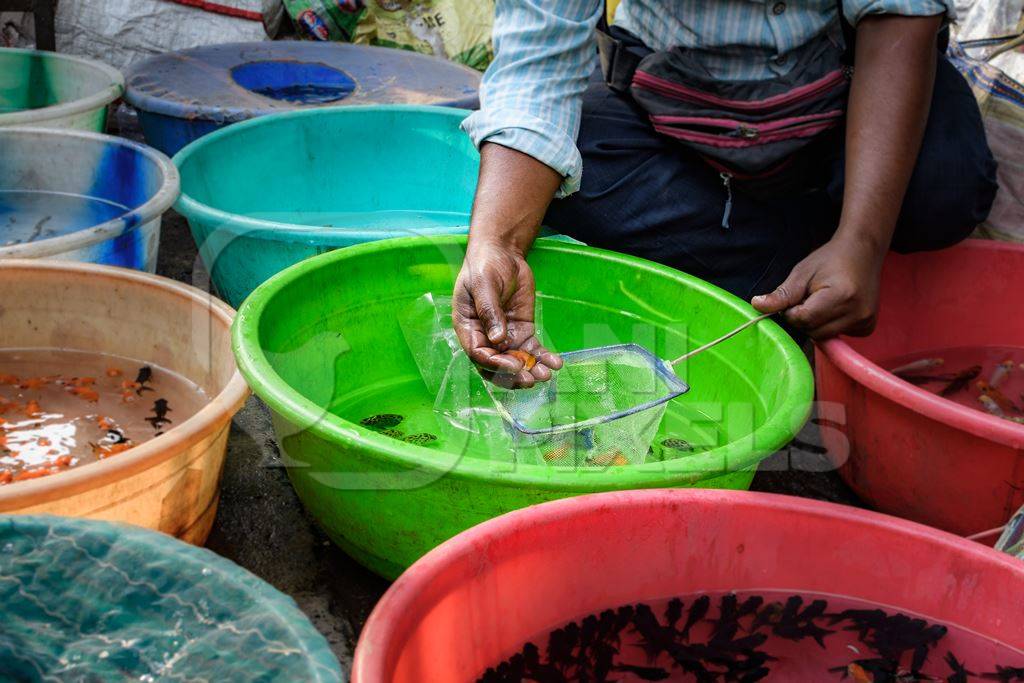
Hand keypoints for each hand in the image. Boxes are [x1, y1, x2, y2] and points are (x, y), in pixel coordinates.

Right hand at [452, 239, 561, 386]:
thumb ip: (489, 310)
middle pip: (496, 365)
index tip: (514, 366)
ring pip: (516, 362)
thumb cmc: (485, 265)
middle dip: (513, 376)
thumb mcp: (483, 284)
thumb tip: (497, 339)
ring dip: (530, 371)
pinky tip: (555, 363)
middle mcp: (485, 337)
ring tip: (545, 375)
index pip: (479, 354)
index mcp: (468, 328)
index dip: (495, 364)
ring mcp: (504, 336)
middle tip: (531, 379)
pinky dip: (542, 358)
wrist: (502, 253)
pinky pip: (532, 350)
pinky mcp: (522, 331)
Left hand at [751, 234, 886, 338]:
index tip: (798, 296)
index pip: (803, 319)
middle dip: (803, 318)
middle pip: (813, 331)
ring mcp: (865, 321)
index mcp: (841, 296)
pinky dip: (829, 325)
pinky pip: (837, 335)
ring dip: (815, 323)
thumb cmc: (829, 259)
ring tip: (823, 300)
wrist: (862, 251)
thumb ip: (781, 294)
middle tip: (810, 297)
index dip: (792, 310)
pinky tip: (835, 307)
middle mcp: (857, 313)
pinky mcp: (867, 327)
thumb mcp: (802, 273)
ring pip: (823, 336)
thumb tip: (756, 306)